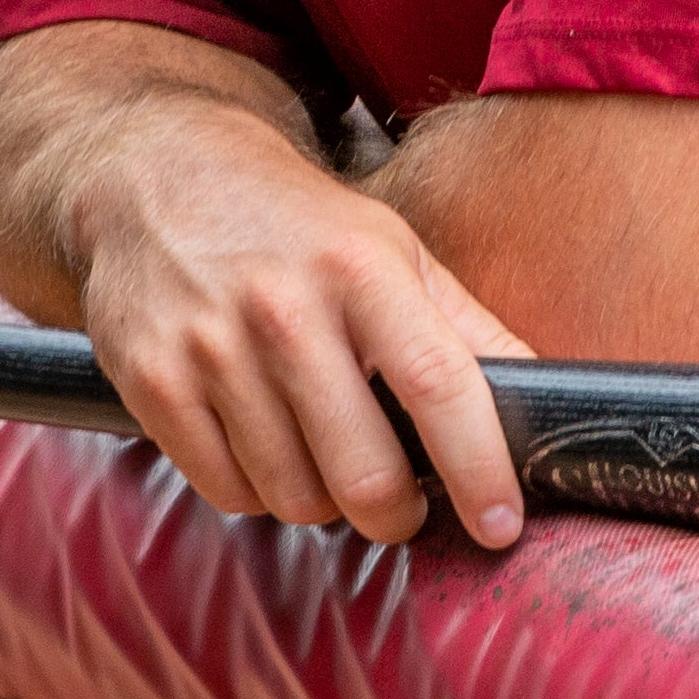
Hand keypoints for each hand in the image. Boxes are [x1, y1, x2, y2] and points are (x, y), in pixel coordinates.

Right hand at [75, 133, 534, 549]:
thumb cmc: (295, 223)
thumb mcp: (390, 248)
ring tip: (320, 453)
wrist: (156, 174)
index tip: (500, 524)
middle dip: (395, 514)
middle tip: (399, 504)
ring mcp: (209, 347)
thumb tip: (547, 398)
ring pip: (294, 497)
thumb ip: (467, 327)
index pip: (437, 384)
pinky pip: (227, 492)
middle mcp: (283, 307)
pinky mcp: (150, 382)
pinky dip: (256, 491)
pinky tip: (261, 442)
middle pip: (363, 473)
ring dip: (320, 501)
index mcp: (361, 267)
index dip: (478, 467)